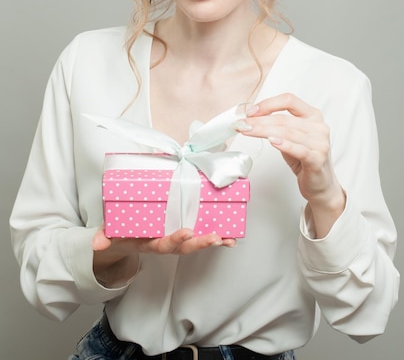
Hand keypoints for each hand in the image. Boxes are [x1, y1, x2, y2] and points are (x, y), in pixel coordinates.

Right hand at [93, 226, 235, 255]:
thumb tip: (96, 244)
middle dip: (199, 244)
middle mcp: (163, 243)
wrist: (120, 239)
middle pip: (183, 247)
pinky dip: (215, 238)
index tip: (186, 232)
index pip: (163, 244)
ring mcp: (172, 239)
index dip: (175, 240)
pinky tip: (230, 238)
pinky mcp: (180, 234)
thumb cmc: (118, 232)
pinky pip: (198, 236)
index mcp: (148, 243)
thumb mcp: (108, 234)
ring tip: (228, 240)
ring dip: (211, 242)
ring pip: (194, 243)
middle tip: (215, 238)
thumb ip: (103, 237)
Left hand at [235, 93, 345, 236]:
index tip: (251, 111)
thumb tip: (251, 119)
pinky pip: (299, 149)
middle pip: (284, 118)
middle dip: (259, 121)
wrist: (320, 184)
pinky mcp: (318, 159)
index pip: (289, 100)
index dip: (268, 104)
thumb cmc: (304, 159)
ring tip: (248, 131)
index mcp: (312, 115)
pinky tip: (272, 141)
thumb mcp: (290, 138)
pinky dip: (284, 144)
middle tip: (242, 124)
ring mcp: (320, 143)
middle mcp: (319, 126)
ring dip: (264, 131)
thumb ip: (277, 126)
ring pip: (287, 132)